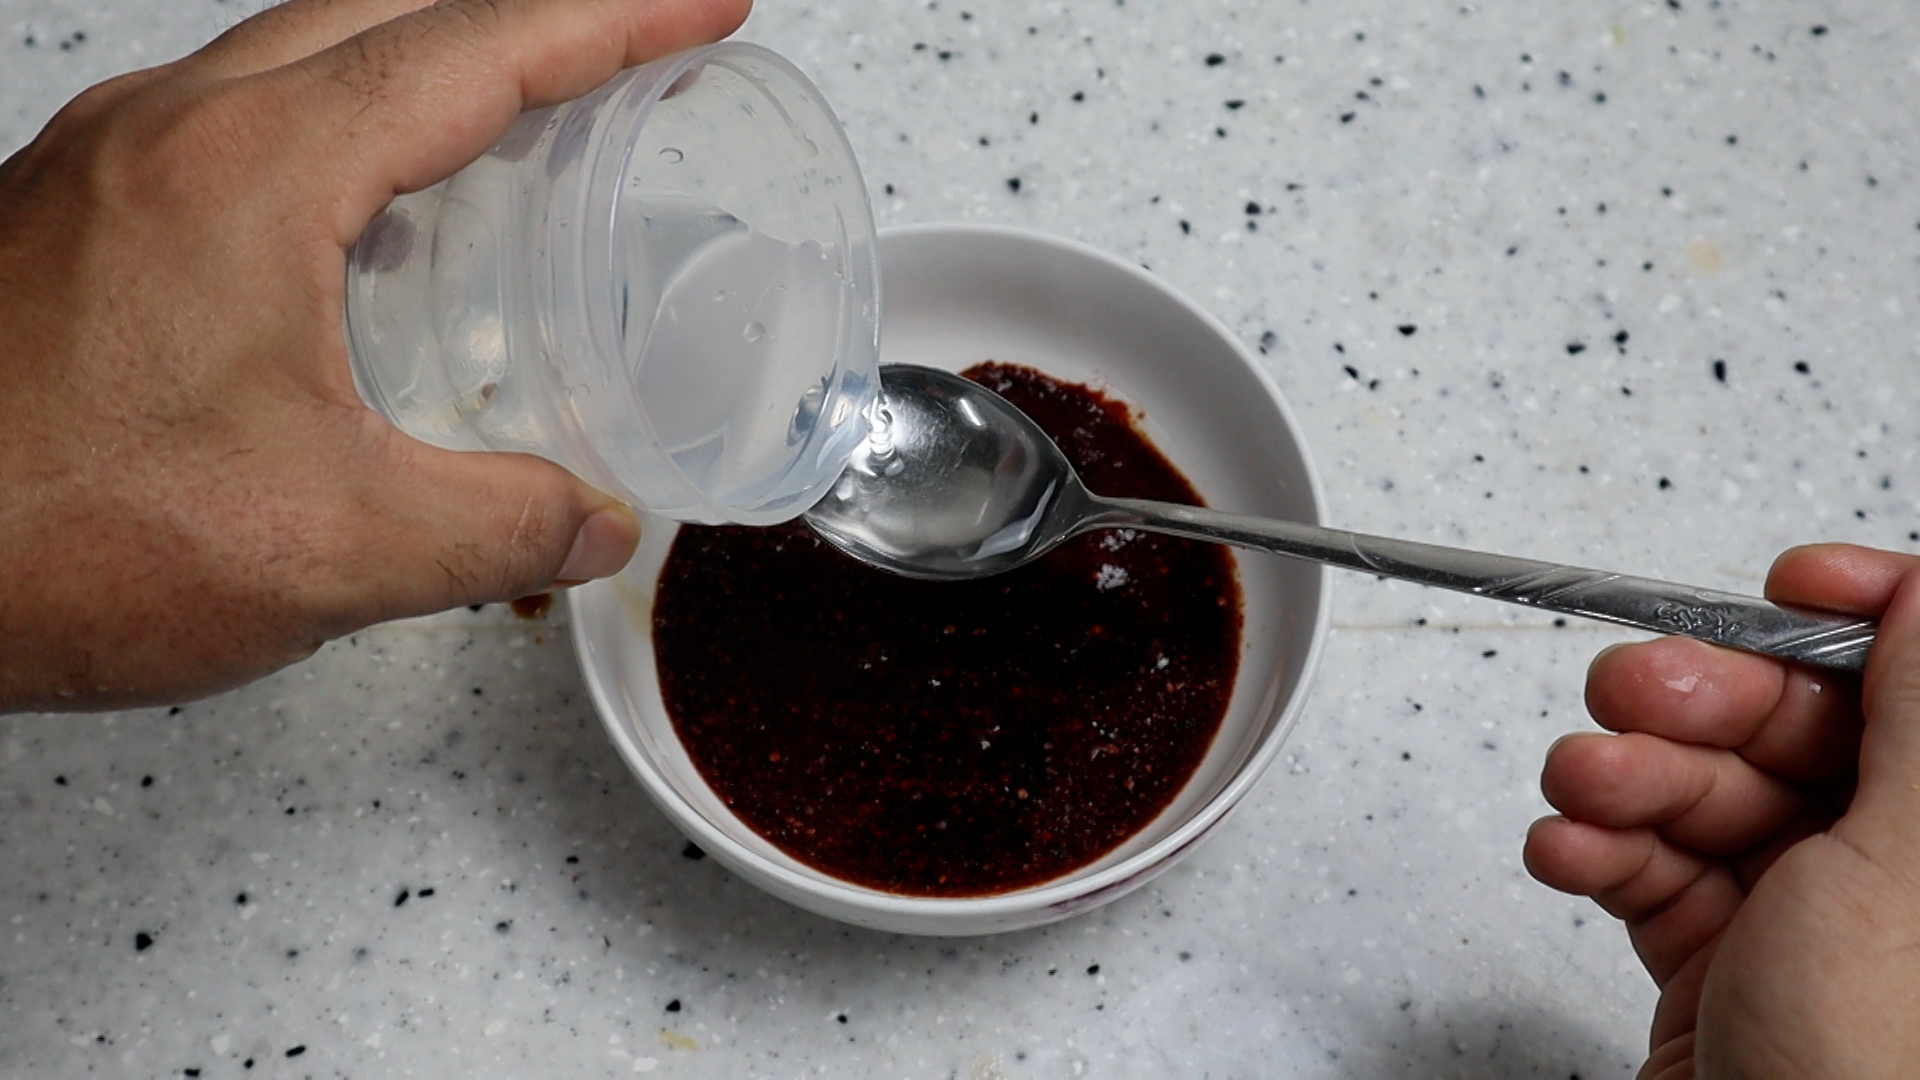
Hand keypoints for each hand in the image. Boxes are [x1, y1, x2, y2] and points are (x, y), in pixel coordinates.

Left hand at [0, 0, 750, 711]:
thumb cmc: (40, 535)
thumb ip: (497, 527)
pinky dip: (340, 126)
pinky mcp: (72, 220)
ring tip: (523, 122)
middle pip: (388, 9)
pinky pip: (236, 121)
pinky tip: (369, 223)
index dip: (610, 21)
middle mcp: (171, 136)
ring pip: (302, 51)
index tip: (698, 7)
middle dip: (528, 13)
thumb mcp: (328, 548)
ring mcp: (108, 168)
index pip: (475, 50)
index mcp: (253, 175)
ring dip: (429, 62)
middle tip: (627, 48)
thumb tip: (590, 524)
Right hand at [1526, 543, 1919, 1077]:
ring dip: (1621, 779)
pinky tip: (1572, 851)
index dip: (1861, 614)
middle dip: (1695, 698)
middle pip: (1794, 725)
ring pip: (1703, 793)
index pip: (1918, 679)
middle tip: (1629, 687)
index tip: (1790, 587)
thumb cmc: (1870, 1074)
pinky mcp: (1720, 964)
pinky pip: (1647, 871)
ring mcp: (1806, 919)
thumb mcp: (1905, 861)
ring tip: (1584, 789)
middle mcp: (1896, 873)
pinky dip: (1595, 852)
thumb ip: (1917, 711)